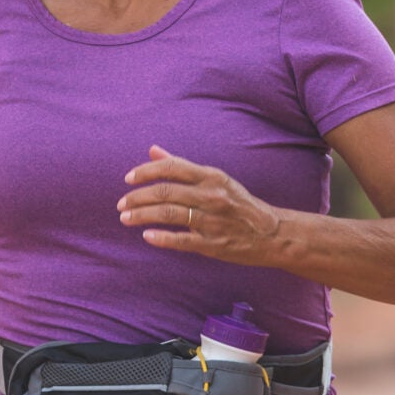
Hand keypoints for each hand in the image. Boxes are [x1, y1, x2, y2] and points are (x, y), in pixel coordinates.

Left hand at [118, 145, 283, 264]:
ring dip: (142, 216)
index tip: (128, 178)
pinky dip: (161, 237)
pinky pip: (181, 239)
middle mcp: (211, 195)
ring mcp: (212, 220)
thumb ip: (182, 166)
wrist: (273, 233)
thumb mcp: (215, 179)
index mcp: (211, 176)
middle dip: (137, 197)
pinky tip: (146, 236)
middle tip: (121, 204)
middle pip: (165, 192)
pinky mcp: (213, 244)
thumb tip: (153, 150)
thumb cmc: (239, 204)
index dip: (145, 171)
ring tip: (125, 218)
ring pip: (168, 214)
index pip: (171, 167)